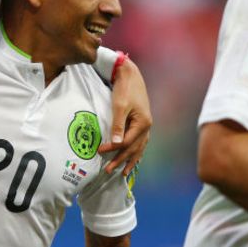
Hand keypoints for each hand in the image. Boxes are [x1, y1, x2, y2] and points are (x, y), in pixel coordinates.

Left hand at [97, 58, 151, 174]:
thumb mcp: (119, 106)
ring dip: (131, 160)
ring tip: (124, 172)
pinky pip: (140, 141)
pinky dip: (136, 151)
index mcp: (143, 123)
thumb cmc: (124, 89)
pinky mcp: (142, 121)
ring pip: (139, 147)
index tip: (100, 151)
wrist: (130, 74)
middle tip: (109, 171)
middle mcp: (147, 126)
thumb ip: (118, 125)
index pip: (127, 142)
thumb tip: (117, 144)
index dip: (114, 149)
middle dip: (121, 160)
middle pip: (134, 148)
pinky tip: (133, 156)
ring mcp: (146, 124)